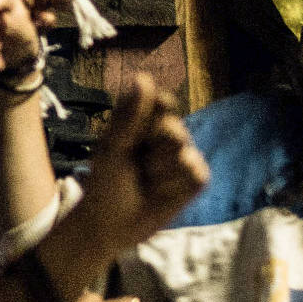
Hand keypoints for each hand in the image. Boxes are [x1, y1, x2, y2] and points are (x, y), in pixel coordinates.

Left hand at [69, 74, 207, 249]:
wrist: (109, 224)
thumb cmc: (106, 183)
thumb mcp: (113, 147)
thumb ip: (130, 116)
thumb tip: (144, 77)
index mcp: (148, 120)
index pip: (162, 103)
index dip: (148, 121)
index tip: (131, 138)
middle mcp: (170, 134)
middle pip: (174, 130)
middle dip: (152, 151)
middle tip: (136, 166)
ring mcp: (185, 156)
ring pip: (184, 154)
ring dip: (160, 173)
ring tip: (146, 182)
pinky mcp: (196, 180)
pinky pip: (195, 174)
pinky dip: (174, 187)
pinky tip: (161, 194)